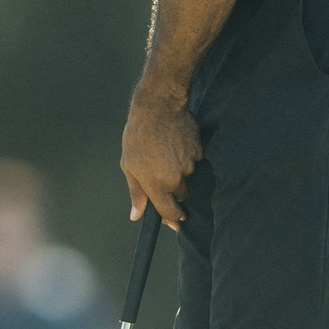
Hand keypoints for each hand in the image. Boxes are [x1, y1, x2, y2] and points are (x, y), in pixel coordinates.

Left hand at [122, 83, 200, 230]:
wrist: (158, 107)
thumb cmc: (138, 136)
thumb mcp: (129, 165)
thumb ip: (136, 193)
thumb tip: (136, 215)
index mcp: (156, 184)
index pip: (169, 212)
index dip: (173, 219)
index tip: (176, 221)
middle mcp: (175, 178)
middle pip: (181, 194)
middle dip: (174, 188)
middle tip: (162, 169)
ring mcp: (189, 165)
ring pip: (188, 176)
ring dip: (179, 168)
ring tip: (166, 150)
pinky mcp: (199, 152)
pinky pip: (195, 160)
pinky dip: (187, 155)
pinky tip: (176, 143)